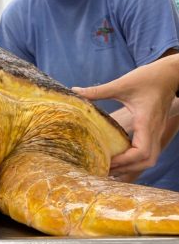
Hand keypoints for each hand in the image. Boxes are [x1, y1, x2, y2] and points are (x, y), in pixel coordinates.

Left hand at [72, 55, 178, 176]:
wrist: (170, 75)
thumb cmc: (148, 78)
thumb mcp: (122, 83)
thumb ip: (98, 90)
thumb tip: (74, 91)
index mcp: (146, 122)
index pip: (141, 151)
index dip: (124, 160)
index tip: (106, 160)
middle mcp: (154, 130)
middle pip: (147, 160)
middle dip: (127, 168)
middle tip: (105, 169)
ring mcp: (156, 131)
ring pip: (150, 158)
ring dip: (132, 165)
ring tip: (111, 168)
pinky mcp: (154, 130)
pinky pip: (149, 151)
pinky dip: (136, 159)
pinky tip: (120, 158)